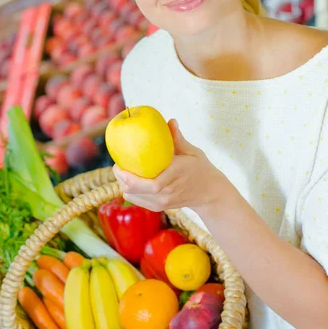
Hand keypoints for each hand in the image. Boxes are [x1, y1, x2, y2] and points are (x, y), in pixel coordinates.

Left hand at [112, 119, 229, 213]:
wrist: (209, 193)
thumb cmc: (200, 168)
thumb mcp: (193, 152)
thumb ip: (178, 138)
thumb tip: (170, 120)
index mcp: (175, 176)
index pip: (152, 184)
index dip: (131, 177)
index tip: (120, 164)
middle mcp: (167, 193)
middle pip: (136, 192)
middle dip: (121, 179)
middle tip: (117, 166)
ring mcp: (163, 203)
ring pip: (134, 197)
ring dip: (124, 185)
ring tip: (122, 172)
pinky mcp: (159, 207)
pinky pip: (138, 201)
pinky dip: (130, 191)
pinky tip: (129, 180)